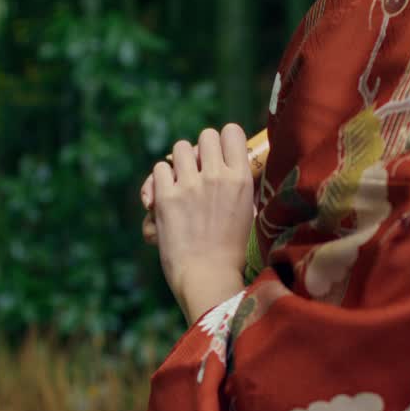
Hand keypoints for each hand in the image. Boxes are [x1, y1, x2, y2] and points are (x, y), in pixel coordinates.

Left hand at [149, 125, 255, 323]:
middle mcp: (216, 176)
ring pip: (179, 148)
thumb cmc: (231, 253)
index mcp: (241, 179)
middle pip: (206, 136)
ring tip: (182, 183)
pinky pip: (159, 169)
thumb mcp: (250, 215)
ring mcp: (189, 185)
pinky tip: (164, 197)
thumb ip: (242, 189)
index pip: (232, 132)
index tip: (220, 155)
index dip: (224, 140)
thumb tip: (236, 170)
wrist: (208, 278)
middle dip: (202, 150)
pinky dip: (160, 180)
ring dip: (180, 162)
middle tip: (200, 171)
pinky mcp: (165, 196)